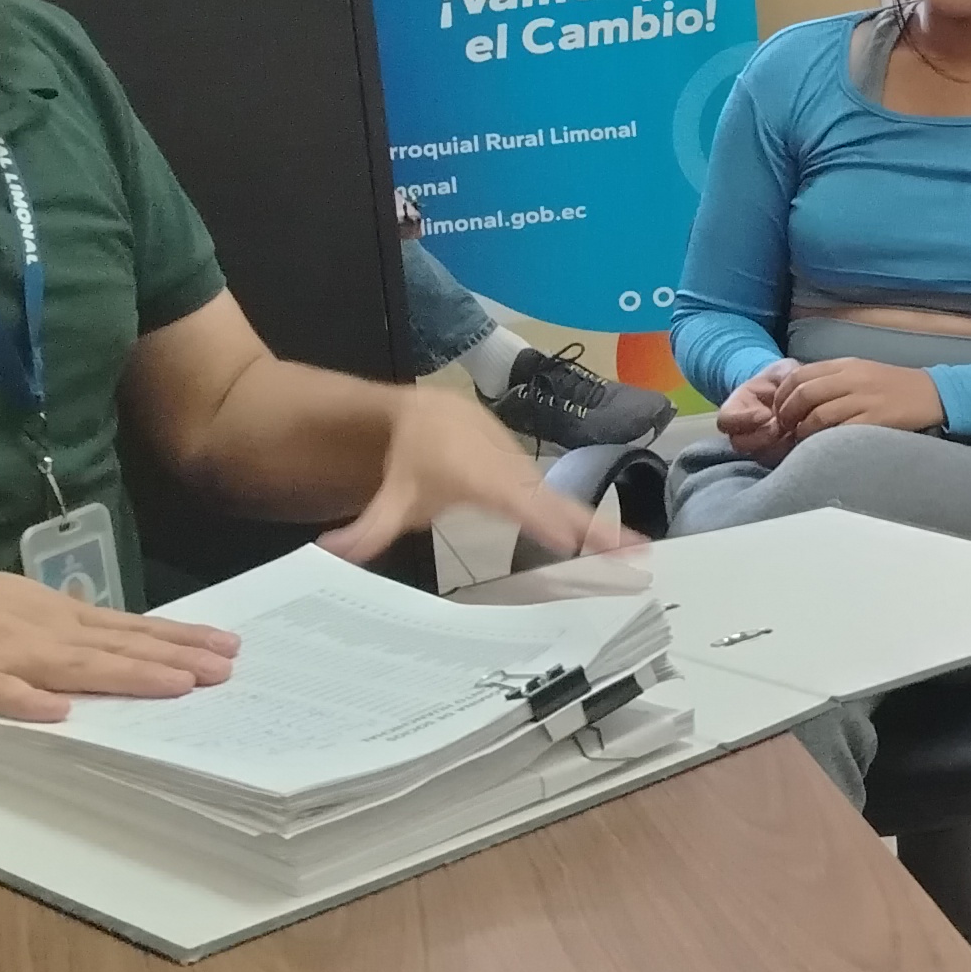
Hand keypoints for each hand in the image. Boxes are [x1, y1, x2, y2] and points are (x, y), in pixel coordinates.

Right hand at [0, 543, 237, 721]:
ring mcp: (0, 653)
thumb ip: (56, 627)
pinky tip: (63, 714)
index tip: (224, 647)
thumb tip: (106, 645)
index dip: (176, 639)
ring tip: (177, 687)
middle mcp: (37, 630)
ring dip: (128, 676)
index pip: (127, 627)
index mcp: (50, 613)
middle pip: (116, 646)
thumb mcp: (11, 603)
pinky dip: (30, 703)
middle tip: (226, 670)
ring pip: (75, 666)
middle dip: (173, 659)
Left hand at [319, 388, 637, 565]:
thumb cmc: (416, 457)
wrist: (435, 415)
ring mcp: (529, 478)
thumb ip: (370, 527)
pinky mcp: (535, 484)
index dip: (546, 519)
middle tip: (633, 553)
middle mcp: (514, 477)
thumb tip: (330, 553)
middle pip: (558, 506)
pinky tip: (624, 550)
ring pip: (569, 507)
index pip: (519, 502)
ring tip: (640, 557)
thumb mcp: (392, 494)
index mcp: (482, 478)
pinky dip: (596, 528)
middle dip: (595, 528)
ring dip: (607, 532)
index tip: (574, 539)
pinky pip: (566, 508)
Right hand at [715, 360, 801, 465]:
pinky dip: (792, 453)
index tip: (765, 414)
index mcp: (736, 408)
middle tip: (781, 427)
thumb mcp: (783, 371)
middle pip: (740, 445)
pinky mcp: (778, 456)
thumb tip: (789, 385)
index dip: (741, 420)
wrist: (798, 395)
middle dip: (761, 438)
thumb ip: (784, 376)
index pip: (726, 421)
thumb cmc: (785, 380)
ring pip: (760, 456)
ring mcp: (759, 446)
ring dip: (778, 447)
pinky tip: (805, 440)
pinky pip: (780, 462)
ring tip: (795, 432)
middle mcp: (744, 431)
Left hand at [767, 358, 948, 444]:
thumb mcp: (861, 372)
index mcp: (845, 365)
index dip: (781, 395)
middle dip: (786, 414)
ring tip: (800, 438)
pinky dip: (823, 439)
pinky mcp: (875, 419)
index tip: (778, 410)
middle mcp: (852, 379)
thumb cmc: (893, 387)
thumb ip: (831, 379)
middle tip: (784, 428)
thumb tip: (797, 395)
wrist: (931, 394)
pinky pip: (839, 430)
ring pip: (817, 414)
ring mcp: (863, 399)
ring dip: (802, 430)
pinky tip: (821, 445)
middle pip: (804, 394)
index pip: (799, 375)